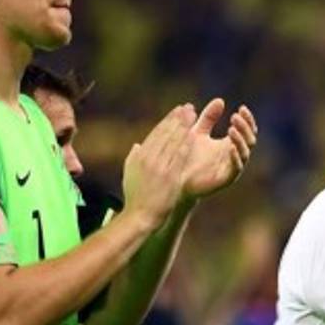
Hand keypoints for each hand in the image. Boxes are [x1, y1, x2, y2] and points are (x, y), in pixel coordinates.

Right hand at [122, 105, 194, 228]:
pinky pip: (179, 157)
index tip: (176, 111)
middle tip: (188, 107)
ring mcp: (159, 167)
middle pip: (165, 134)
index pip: (156, 133)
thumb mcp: (130, 174)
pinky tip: (193, 135)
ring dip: (183, 126)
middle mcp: (148, 159)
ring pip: (173, 142)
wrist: (140, 216)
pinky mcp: (169, 177)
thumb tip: (136, 145)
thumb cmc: (136, 197)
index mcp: (140, 156)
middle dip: (177, 119)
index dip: (167, 121)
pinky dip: (185, 144)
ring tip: (193, 115)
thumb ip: (133, 158)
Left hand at [181, 100, 256, 199]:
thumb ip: (209, 118)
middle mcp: (235, 156)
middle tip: (236, 117)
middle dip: (245, 128)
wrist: (178, 180)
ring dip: (240, 140)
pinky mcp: (226, 179)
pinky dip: (235, 157)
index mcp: (231, 144)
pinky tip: (230, 146)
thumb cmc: (188, 157)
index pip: (247, 131)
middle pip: (250, 140)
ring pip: (245, 153)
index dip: (248, 120)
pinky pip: (236, 168)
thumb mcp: (198, 132)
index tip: (241, 108)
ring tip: (232, 128)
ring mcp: (232, 168)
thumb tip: (220, 100)